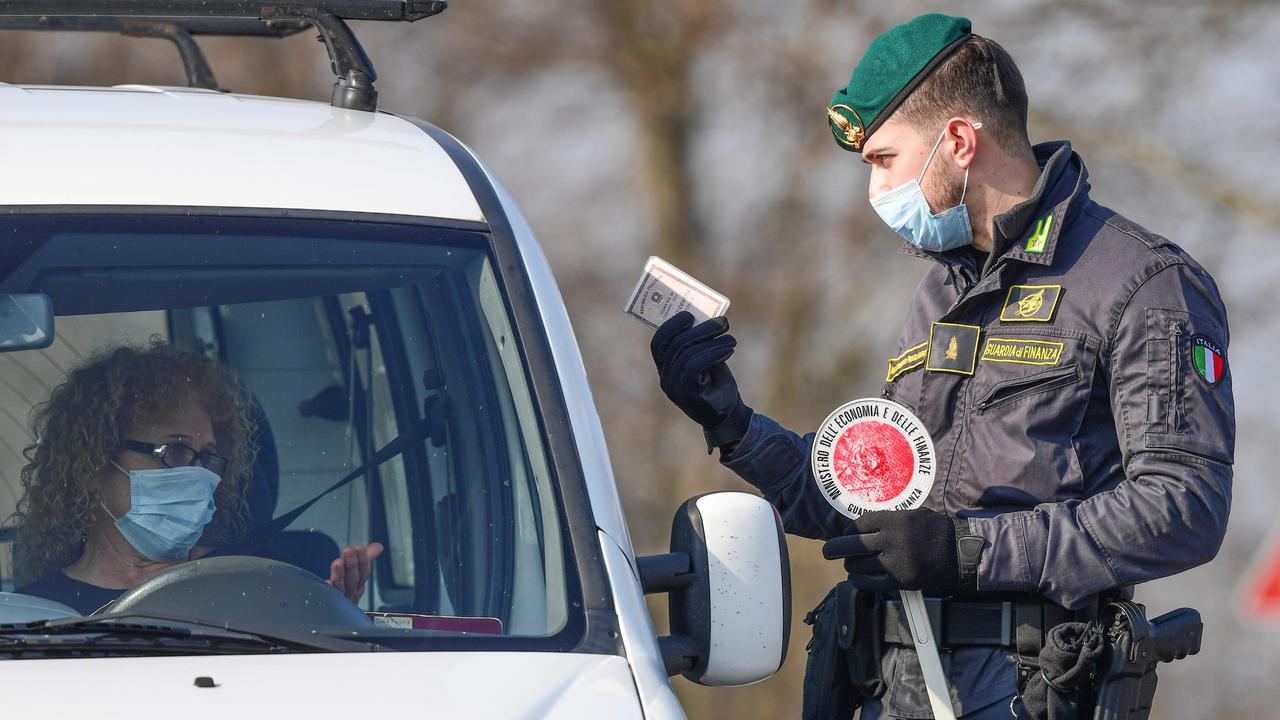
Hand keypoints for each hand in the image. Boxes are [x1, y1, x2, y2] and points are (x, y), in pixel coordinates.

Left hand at [328, 542, 383, 602]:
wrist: (334, 615)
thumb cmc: (346, 591)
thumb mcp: (357, 574)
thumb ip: (366, 559)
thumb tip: (379, 546)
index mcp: (359, 585)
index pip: (364, 571)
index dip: (363, 560)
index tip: (359, 547)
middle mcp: (351, 593)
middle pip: (353, 578)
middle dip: (351, 564)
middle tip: (348, 549)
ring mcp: (340, 600)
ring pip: (341, 586)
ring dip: (340, 574)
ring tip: (337, 562)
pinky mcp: (328, 604)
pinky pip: (328, 597)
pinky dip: (329, 589)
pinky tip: (326, 582)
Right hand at [650, 311, 751, 446]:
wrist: (728, 415)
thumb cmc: (717, 385)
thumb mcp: (707, 360)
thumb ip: (699, 344)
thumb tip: (706, 318)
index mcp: (665, 368)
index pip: (659, 342)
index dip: (671, 325)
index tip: (690, 314)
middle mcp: (665, 378)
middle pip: (676, 344)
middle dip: (701, 329)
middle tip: (723, 322)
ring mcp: (672, 387)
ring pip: (687, 353)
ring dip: (713, 341)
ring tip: (730, 338)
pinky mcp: (685, 394)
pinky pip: (695, 365)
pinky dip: (714, 353)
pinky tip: (729, 350)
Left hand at [821, 508, 959, 593]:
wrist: (958, 553)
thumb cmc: (933, 531)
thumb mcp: (912, 515)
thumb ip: (887, 519)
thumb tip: (859, 527)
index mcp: (895, 520)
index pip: (859, 524)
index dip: (848, 530)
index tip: (846, 534)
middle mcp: (892, 540)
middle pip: (852, 545)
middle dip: (834, 548)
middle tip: (827, 551)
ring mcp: (895, 563)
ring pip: (858, 565)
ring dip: (850, 565)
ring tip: (850, 563)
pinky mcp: (899, 582)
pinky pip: (869, 583)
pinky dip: (858, 580)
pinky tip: (857, 577)